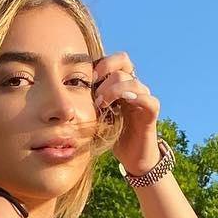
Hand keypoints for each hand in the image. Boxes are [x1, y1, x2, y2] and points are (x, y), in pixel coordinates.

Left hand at [92, 50, 160, 172]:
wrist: (132, 158)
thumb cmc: (113, 136)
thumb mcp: (96, 115)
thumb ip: (89, 100)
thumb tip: (66, 90)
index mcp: (121, 83)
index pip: (116, 59)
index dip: (102, 63)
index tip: (89, 79)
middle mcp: (134, 86)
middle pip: (123, 61)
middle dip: (104, 74)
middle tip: (94, 93)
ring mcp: (144, 97)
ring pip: (131, 80)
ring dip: (113, 89)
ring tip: (101, 104)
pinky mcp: (151, 111)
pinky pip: (146, 98)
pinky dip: (134, 98)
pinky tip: (120, 106)